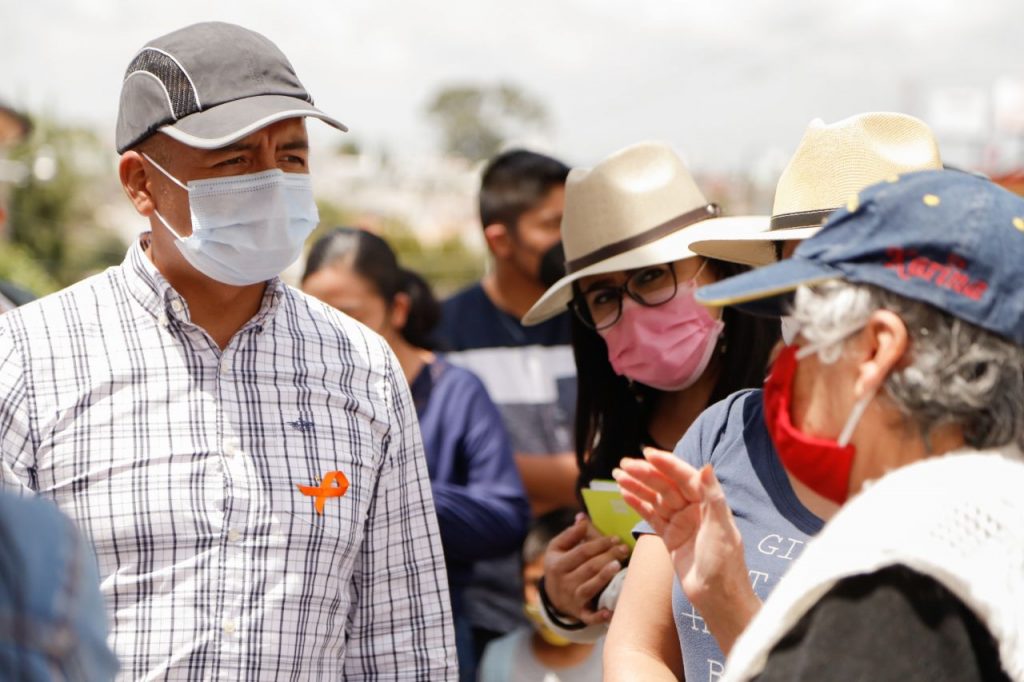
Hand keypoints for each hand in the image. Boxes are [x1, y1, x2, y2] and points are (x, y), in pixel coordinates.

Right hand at [543, 513, 629, 624]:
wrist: (553, 596)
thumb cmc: (560, 565)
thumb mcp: (558, 548)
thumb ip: (571, 534)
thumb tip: (583, 517)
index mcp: (558, 564)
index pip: (582, 551)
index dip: (599, 543)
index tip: (615, 538)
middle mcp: (564, 582)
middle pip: (589, 567)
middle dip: (608, 556)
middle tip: (624, 549)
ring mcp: (572, 598)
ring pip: (590, 587)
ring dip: (604, 577)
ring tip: (618, 565)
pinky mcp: (580, 613)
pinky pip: (589, 616)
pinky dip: (599, 616)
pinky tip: (610, 612)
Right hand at [613, 448, 759, 652]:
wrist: (718, 598)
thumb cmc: (725, 565)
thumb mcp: (721, 529)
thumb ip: (713, 496)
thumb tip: (706, 466)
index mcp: (708, 503)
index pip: (685, 477)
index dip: (667, 464)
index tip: (647, 454)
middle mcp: (694, 509)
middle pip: (666, 485)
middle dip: (645, 473)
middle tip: (623, 464)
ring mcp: (681, 523)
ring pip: (655, 499)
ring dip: (637, 486)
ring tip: (617, 475)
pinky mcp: (670, 537)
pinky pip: (651, 516)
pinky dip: (637, 504)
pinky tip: (624, 494)